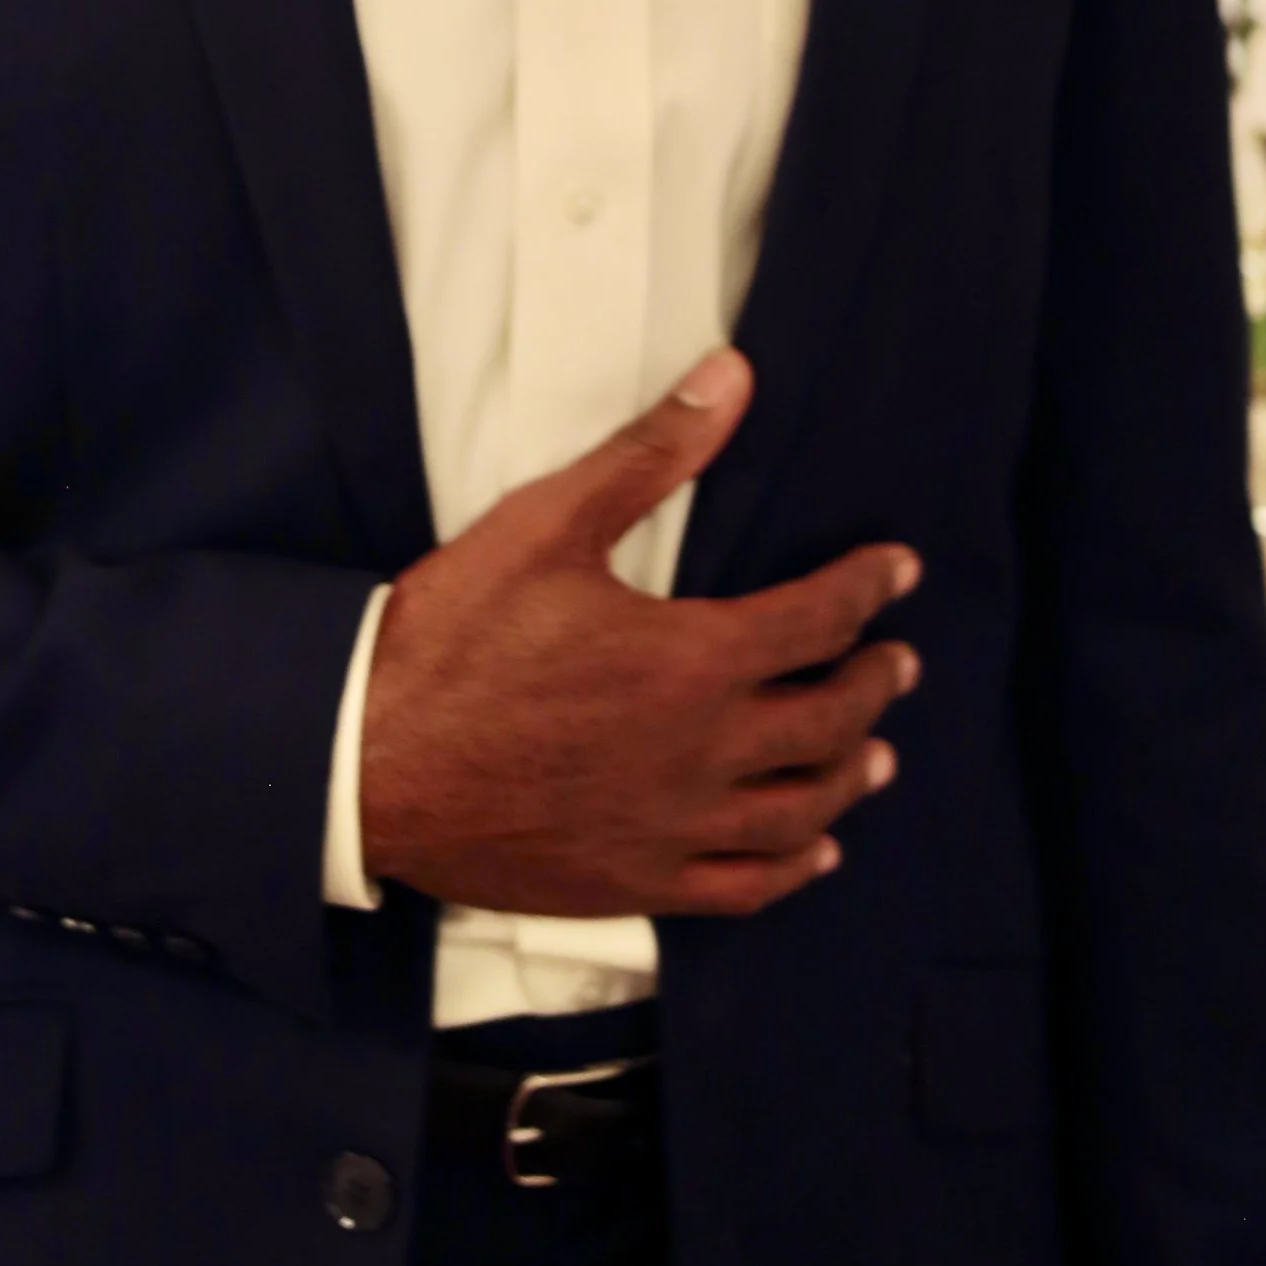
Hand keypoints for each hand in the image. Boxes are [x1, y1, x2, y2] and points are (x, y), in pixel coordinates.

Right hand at [359, 348, 920, 916]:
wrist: (367, 760)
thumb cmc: (453, 638)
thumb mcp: (547, 523)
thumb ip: (650, 452)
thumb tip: (732, 377)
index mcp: (691, 661)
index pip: (817, 619)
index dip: (869, 589)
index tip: (899, 571)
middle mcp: (701, 754)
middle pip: (827, 721)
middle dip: (874, 683)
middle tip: (898, 663)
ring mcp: (671, 829)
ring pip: (800, 811)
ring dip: (851, 774)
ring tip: (877, 752)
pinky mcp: (634, 882)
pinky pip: (743, 888)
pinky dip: (792, 866)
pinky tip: (812, 850)